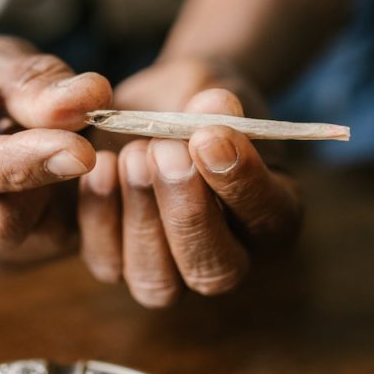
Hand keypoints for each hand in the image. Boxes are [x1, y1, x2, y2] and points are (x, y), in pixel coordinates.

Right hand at [0, 34, 111, 261]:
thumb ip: (36, 82)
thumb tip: (89, 99)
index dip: (24, 164)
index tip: (81, 149)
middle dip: (49, 183)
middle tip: (77, 138)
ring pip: (37, 239)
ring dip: (67, 195)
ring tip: (62, 148)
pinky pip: (53, 247)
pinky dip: (72, 211)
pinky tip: (61, 175)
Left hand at [78, 60, 301, 307]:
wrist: (155, 108)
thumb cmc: (196, 101)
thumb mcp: (210, 89)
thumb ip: (215, 103)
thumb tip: (214, 105)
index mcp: (274, 215)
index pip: (269, 217)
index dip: (241, 182)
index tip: (210, 137)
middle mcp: (229, 258)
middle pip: (215, 272)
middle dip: (186, 213)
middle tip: (164, 151)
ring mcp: (173, 271)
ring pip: (159, 284)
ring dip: (141, 219)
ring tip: (132, 155)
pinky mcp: (122, 263)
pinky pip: (108, 264)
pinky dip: (100, 218)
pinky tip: (102, 168)